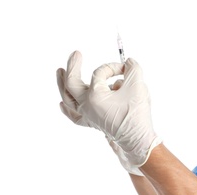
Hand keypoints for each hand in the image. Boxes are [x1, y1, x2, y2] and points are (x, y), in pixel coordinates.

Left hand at [56, 51, 161, 168]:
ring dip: (62, 84)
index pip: (101, 73)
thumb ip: (132, 68)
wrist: (138, 139)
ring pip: (68, 99)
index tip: (125, 69)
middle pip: (72, 83)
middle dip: (73, 66)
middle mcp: (86, 105)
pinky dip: (67, 109)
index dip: (113, 67)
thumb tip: (128, 62)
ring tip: (58, 72)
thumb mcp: (138, 85)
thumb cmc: (136, 113)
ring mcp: (87, 115)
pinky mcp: (92, 123)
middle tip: (76, 54)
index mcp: (94, 95)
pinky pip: (75, 115)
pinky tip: (61, 104)